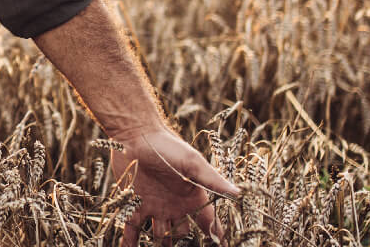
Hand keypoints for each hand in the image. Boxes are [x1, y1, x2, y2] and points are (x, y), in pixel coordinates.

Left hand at [110, 128, 240, 245]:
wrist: (135, 135)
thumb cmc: (167, 146)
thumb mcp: (192, 163)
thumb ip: (212, 180)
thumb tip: (239, 193)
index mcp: (192, 197)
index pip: (209, 222)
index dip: (216, 237)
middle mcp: (176, 206)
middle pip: (184, 235)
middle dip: (185, 245)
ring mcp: (155, 207)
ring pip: (160, 236)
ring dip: (160, 246)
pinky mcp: (134, 205)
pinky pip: (132, 229)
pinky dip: (130, 242)